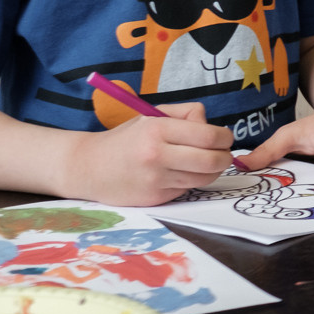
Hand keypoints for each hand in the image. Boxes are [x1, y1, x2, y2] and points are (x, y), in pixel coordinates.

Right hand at [61, 102, 234, 205]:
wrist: (89, 168)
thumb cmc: (126, 139)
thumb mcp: (151, 116)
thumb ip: (185, 114)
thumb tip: (212, 124)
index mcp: (157, 129)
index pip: (208, 135)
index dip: (225, 137)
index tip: (224, 137)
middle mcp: (156, 155)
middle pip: (212, 160)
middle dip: (225, 156)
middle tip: (223, 153)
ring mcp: (156, 180)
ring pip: (204, 178)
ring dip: (213, 171)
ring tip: (206, 163)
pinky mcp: (155, 198)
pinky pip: (187, 189)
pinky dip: (192, 181)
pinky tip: (182, 174)